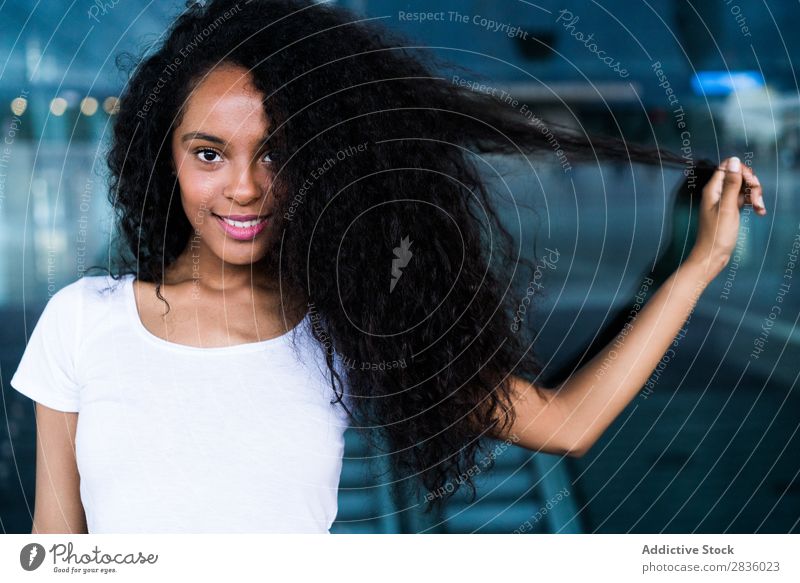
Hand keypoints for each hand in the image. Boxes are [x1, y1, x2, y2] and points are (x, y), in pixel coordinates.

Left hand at [685, 156, 765, 280]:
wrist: (712, 255)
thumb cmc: (717, 234)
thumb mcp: (727, 207)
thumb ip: (731, 183)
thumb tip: (734, 160)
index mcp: (712, 189)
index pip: (728, 166)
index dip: (742, 171)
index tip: (751, 184)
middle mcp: (717, 192)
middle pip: (739, 175)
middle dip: (752, 185)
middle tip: (757, 199)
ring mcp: (724, 200)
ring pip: (743, 187)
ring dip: (755, 195)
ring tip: (760, 209)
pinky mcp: (730, 208)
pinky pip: (744, 199)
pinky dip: (752, 203)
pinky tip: (759, 212)